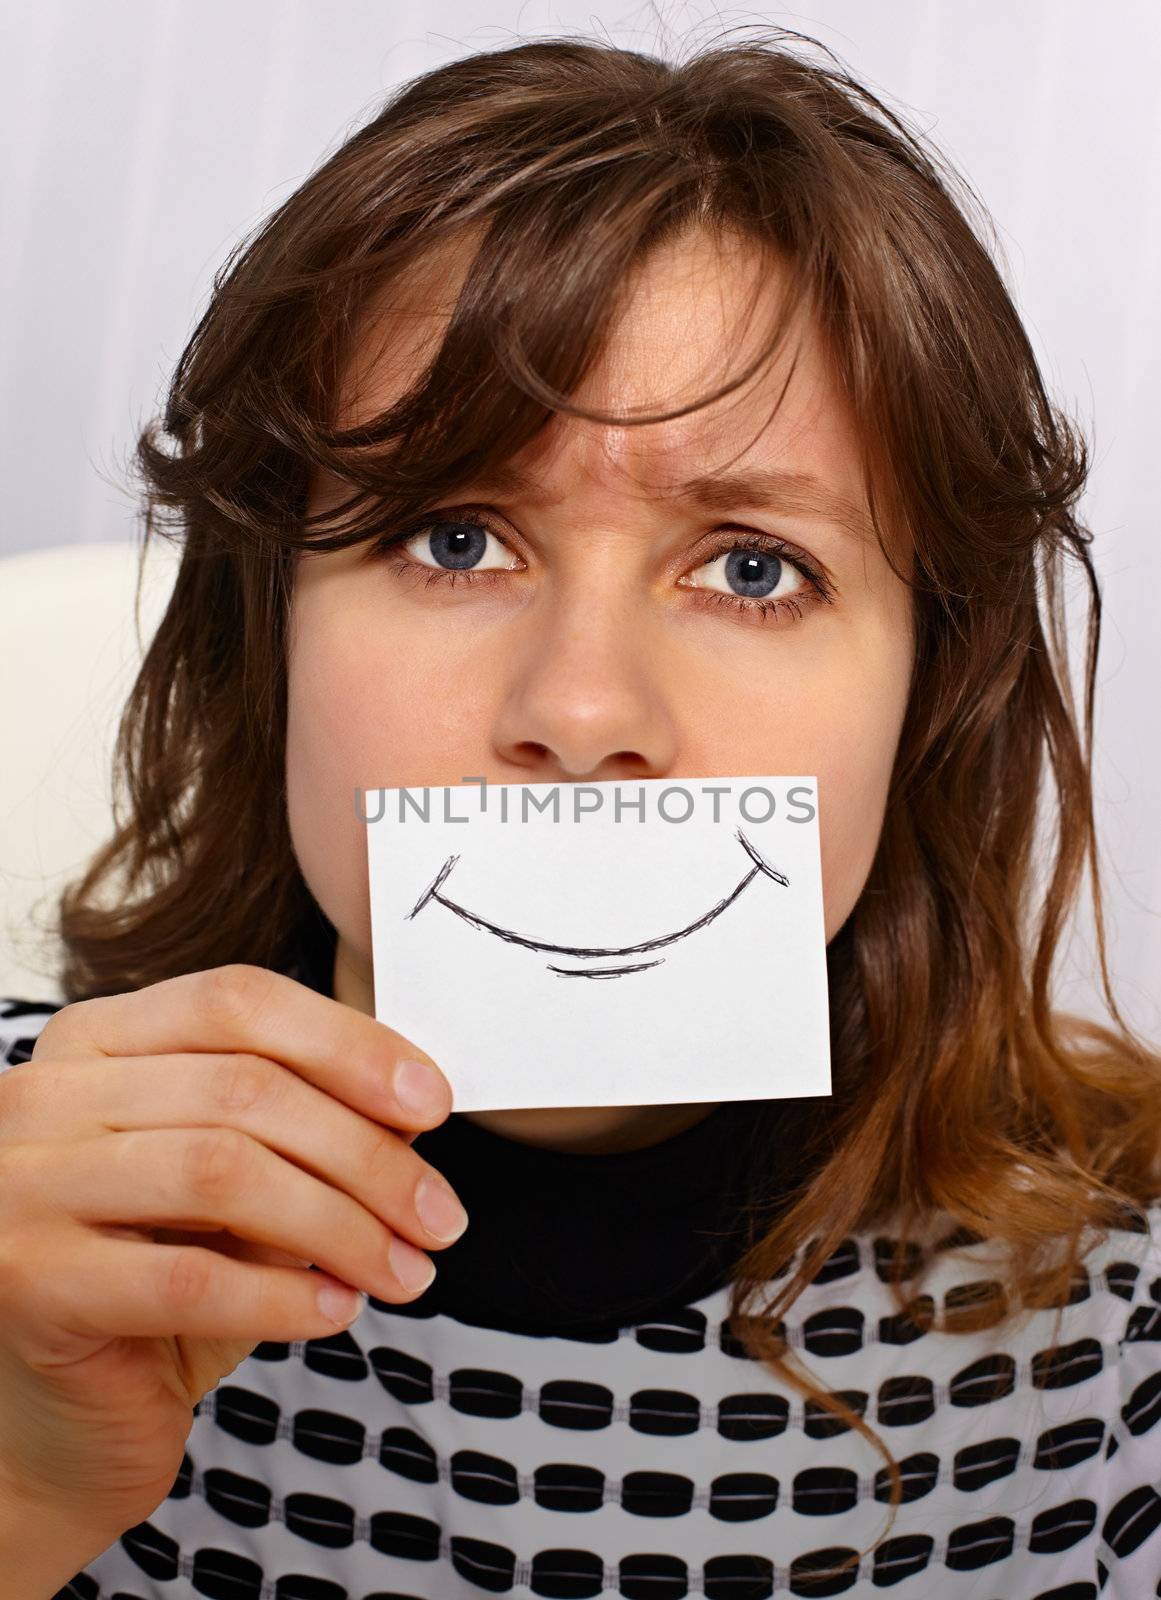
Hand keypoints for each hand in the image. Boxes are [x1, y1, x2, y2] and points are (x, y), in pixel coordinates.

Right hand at [0, 964, 463, 1539]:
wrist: (59, 1422)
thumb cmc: (158, 1282)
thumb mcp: (240, 1184)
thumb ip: (307, 1127)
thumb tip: (413, 1104)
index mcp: (92, 1041)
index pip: (235, 1002)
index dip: (348, 1044)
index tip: (432, 1102)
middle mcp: (40, 1097)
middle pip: (243, 1088)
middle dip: (366, 1155)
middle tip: (440, 1216)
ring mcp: (20, 1187)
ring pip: (222, 1172)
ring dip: (340, 1225)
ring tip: (405, 1270)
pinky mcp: (28, 1283)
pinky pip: (186, 1278)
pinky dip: (283, 1294)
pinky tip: (337, 1309)